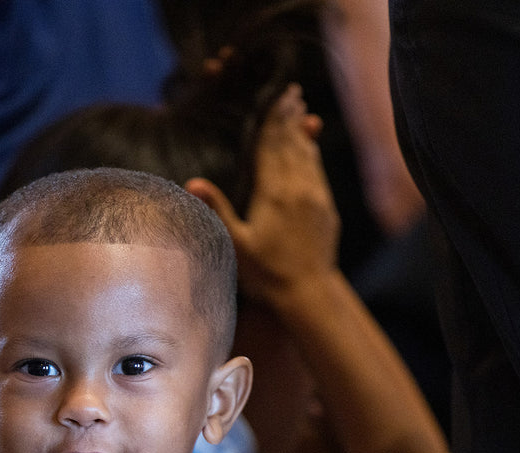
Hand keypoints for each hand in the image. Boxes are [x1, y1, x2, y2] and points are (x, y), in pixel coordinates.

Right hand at [184, 84, 339, 307]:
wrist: (310, 293)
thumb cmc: (267, 274)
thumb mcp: (235, 245)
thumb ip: (217, 211)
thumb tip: (193, 181)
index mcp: (275, 193)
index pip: (271, 147)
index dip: (271, 120)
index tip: (274, 95)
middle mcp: (299, 189)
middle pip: (292, 143)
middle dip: (289, 117)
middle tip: (290, 90)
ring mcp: (316, 197)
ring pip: (309, 154)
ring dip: (302, 130)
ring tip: (301, 108)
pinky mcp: (326, 208)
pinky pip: (318, 171)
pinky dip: (312, 152)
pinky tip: (310, 145)